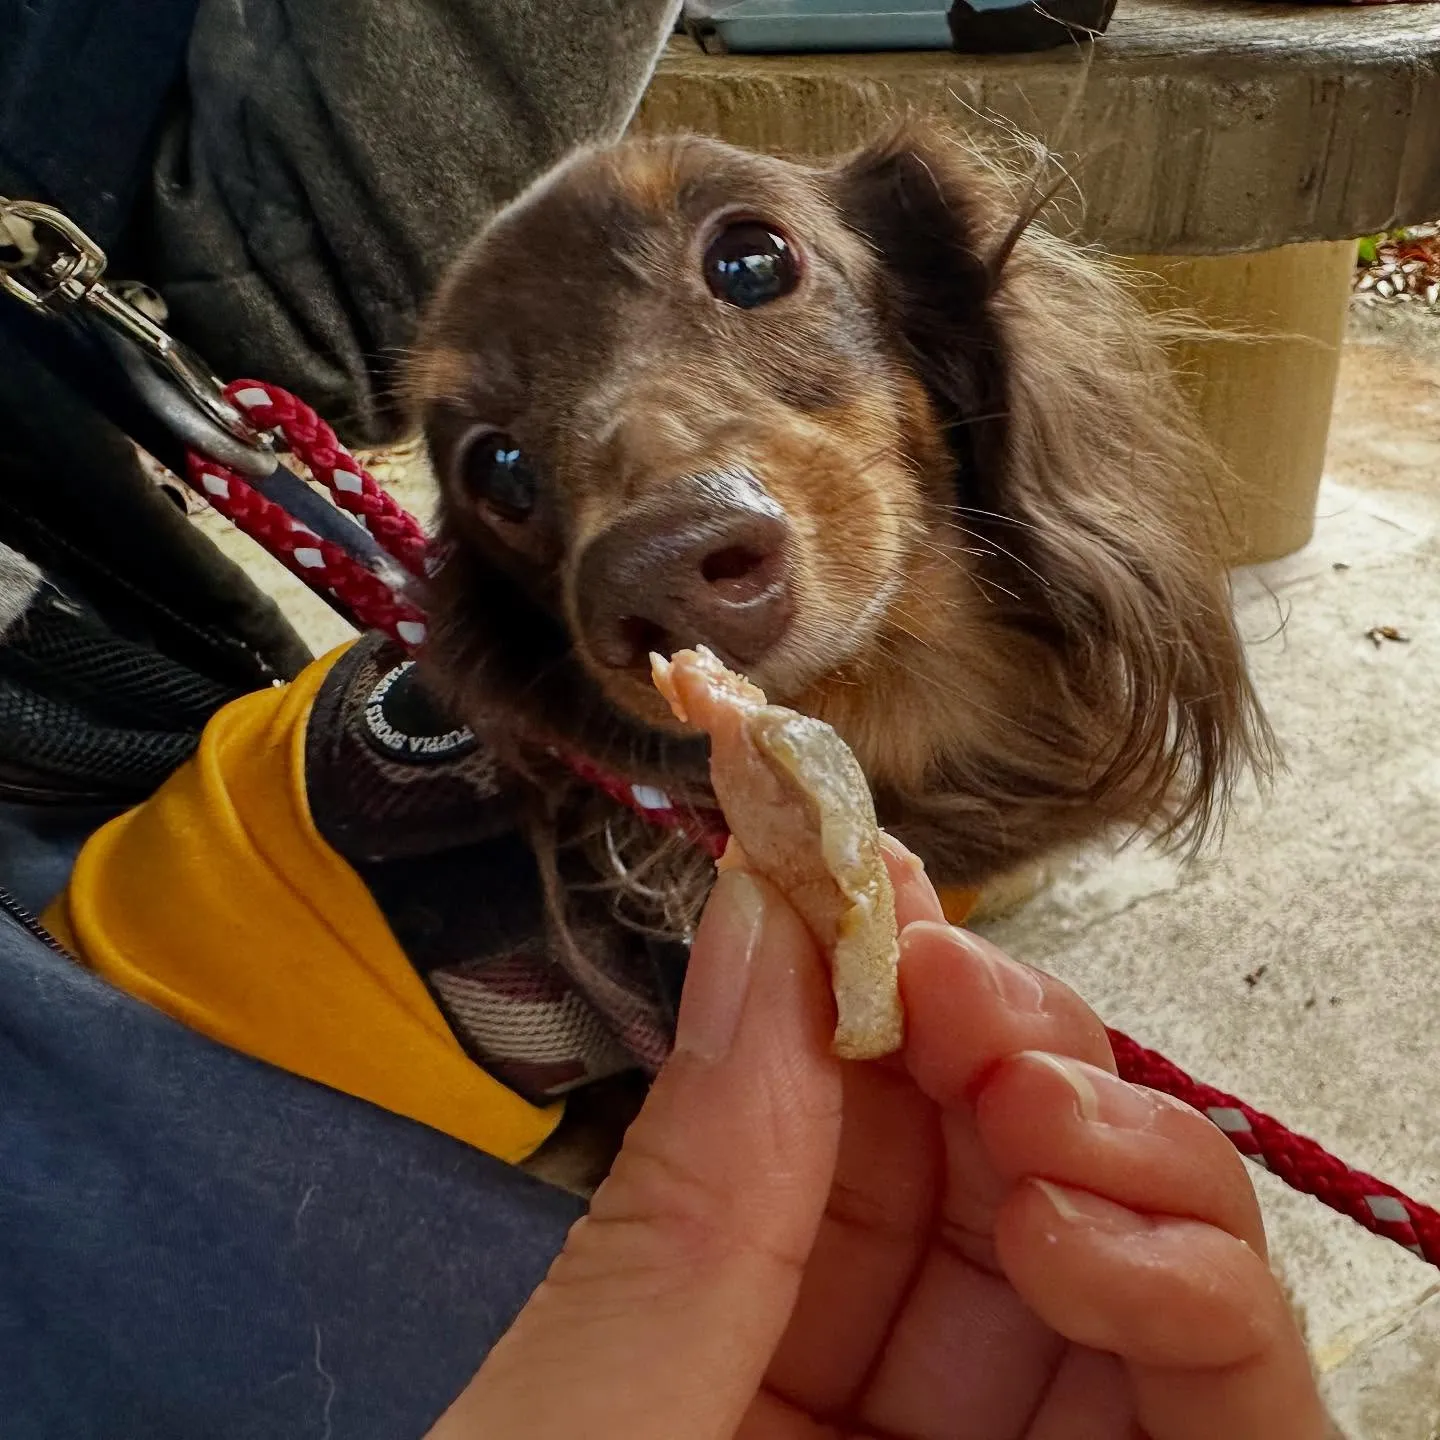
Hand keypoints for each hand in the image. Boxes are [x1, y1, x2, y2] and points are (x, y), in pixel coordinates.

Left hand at [427, 841, 1329, 1439]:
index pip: (827, 1135)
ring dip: (1117, 1147)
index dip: (857, 991)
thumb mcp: (594, 1436)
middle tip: (963, 979)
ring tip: (1038, 1106)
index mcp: (733, 1357)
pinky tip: (1098, 1225)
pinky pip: (1210, 1403)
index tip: (859, 878)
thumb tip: (754, 923)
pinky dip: (1193, 1290)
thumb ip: (691, 1198)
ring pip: (1124, 1265)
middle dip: (1007, 1046)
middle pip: (991, 1178)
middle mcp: (879, 1405)